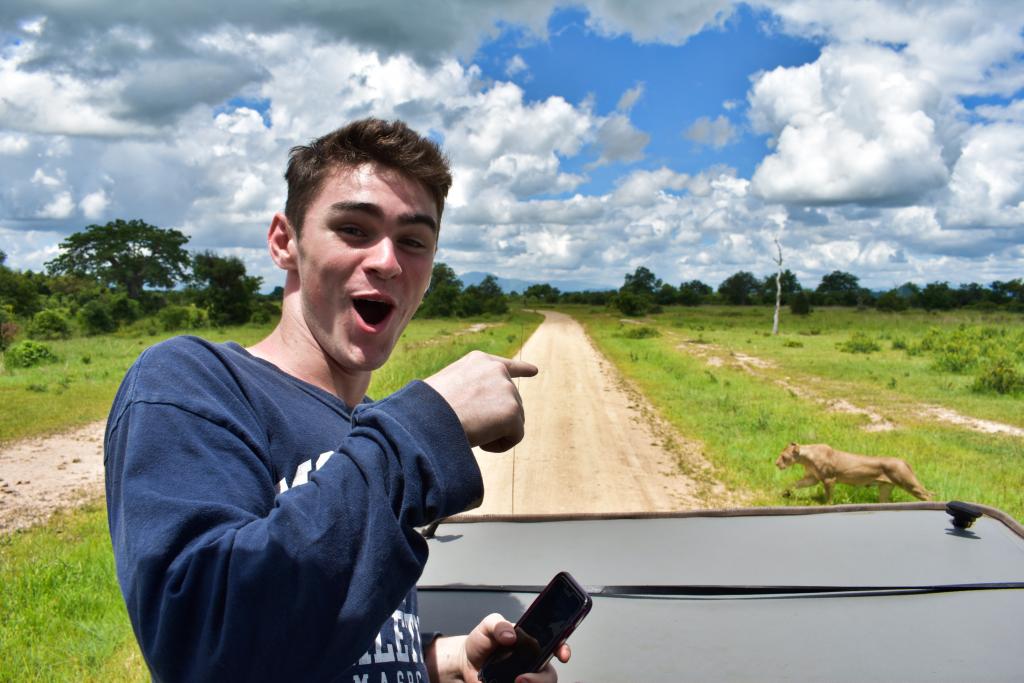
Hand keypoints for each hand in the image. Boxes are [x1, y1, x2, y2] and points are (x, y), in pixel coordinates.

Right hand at [424, 351, 537, 451]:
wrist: (428, 418)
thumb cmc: (427, 409)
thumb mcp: (448, 388)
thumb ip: (470, 391)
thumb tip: (482, 412)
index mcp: (478, 361)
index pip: (506, 365)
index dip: (522, 369)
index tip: (534, 371)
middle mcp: (497, 370)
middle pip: (510, 403)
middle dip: (494, 419)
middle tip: (467, 424)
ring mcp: (507, 389)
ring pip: (513, 421)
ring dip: (494, 432)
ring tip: (468, 429)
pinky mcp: (513, 411)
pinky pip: (514, 437)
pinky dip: (498, 445)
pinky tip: (480, 442)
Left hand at [425, 613, 570, 682]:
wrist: (464, 663)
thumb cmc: (480, 642)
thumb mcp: (487, 626)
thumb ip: (498, 624)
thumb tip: (510, 635)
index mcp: (532, 644)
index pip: (556, 646)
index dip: (563, 649)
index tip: (563, 654)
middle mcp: (532, 664)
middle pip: (550, 676)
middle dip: (540, 680)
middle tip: (520, 679)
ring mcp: (526, 679)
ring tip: (513, 682)